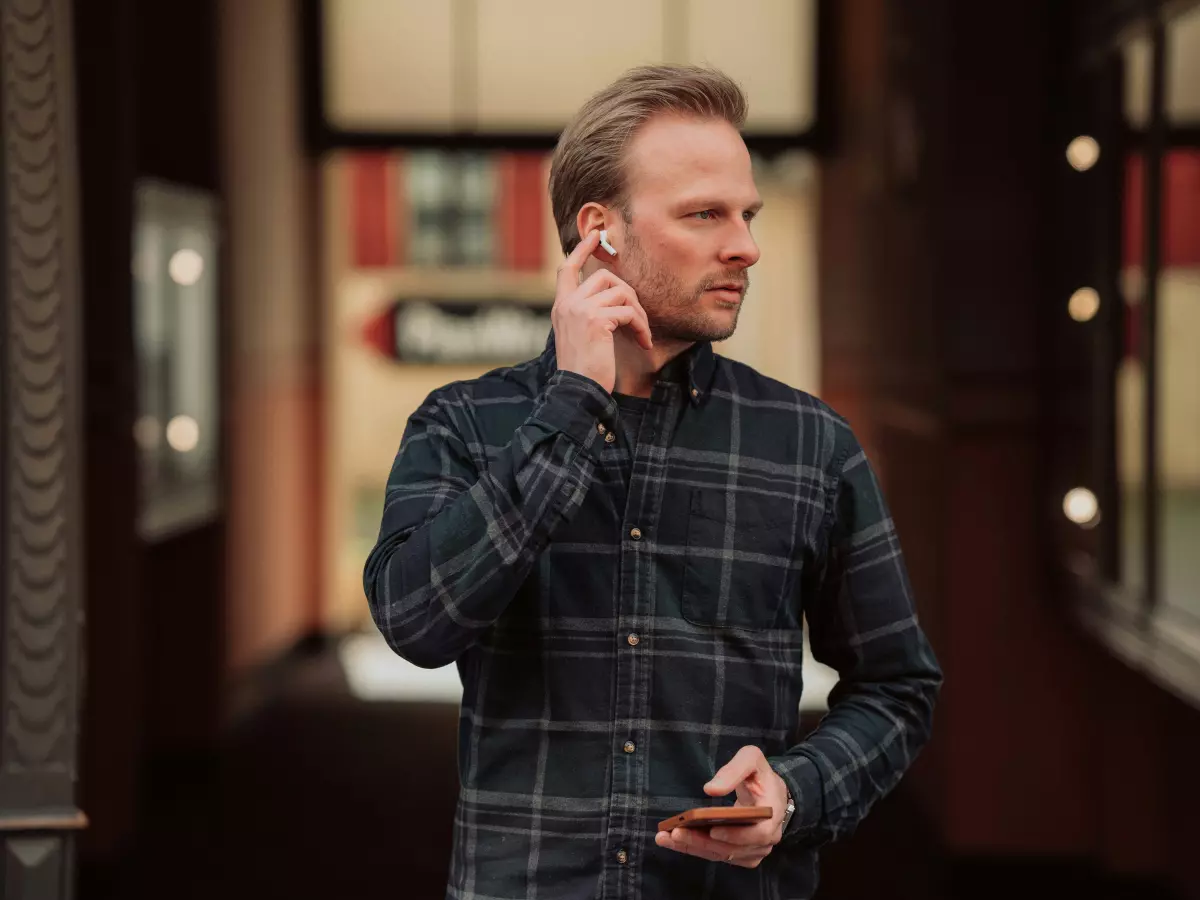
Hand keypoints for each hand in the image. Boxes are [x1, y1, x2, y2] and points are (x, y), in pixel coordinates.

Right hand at [551, 229, 652, 393]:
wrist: (578, 391)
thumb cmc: (584, 370)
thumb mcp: (580, 337)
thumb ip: (589, 315)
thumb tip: (616, 301)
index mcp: (560, 307)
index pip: (566, 269)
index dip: (581, 250)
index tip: (595, 235)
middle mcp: (567, 304)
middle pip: (604, 277)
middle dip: (628, 294)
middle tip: (638, 319)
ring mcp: (580, 309)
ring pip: (621, 292)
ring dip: (638, 314)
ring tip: (642, 334)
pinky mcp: (596, 320)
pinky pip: (629, 312)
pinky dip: (641, 327)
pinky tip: (643, 343)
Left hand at [655, 745, 789, 868]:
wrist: (771, 793)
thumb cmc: (760, 775)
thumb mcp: (751, 760)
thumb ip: (733, 771)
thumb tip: (710, 789)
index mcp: (772, 816)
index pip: (758, 834)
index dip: (736, 835)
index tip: (712, 830)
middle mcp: (766, 839)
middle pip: (733, 848)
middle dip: (702, 841)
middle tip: (675, 833)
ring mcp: (753, 850)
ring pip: (721, 854)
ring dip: (693, 847)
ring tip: (665, 837)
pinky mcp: (741, 855)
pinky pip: (717, 855)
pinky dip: (695, 849)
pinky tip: (674, 841)